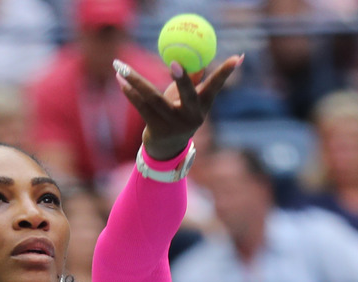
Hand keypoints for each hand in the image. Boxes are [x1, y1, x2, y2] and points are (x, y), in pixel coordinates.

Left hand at [114, 55, 242, 159]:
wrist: (166, 147)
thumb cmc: (178, 114)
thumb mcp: (188, 100)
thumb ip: (193, 80)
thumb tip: (199, 59)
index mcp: (203, 106)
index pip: (216, 86)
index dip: (226, 73)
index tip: (237, 57)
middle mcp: (192, 116)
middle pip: (187, 94)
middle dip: (183, 78)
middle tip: (174, 62)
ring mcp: (174, 124)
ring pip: (154, 98)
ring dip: (136, 80)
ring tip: (122, 67)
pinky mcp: (157, 129)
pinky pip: (141, 106)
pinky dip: (131, 92)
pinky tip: (121, 80)